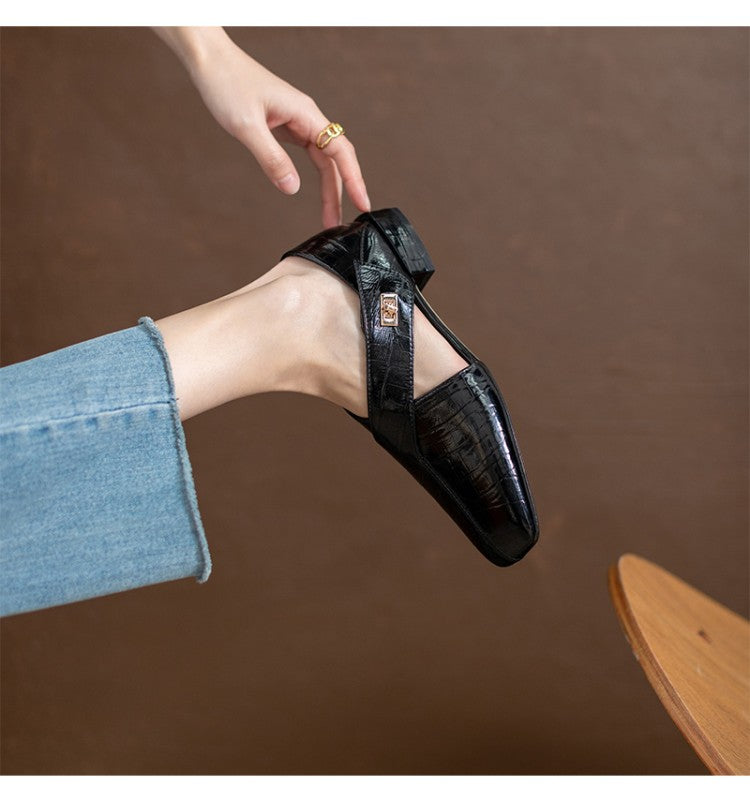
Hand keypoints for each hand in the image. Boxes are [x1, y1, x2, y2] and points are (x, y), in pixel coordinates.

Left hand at [155, 27, 370, 227]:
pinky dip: (313, 176)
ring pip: (323, 160)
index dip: (354, 179)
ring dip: (328, 188)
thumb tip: (292, 188)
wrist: (210, 60)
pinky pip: (309, 155)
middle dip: (341, 192)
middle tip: (339, 224)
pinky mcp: (286, 127)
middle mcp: (307, 117)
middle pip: (335, 160)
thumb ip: (271, 158)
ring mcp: (297, 122)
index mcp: (305, 114)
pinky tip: (312, 192)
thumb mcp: (247, 126)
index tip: (362, 203)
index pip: (340, 151)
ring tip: (328, 217)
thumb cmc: (227, 83)